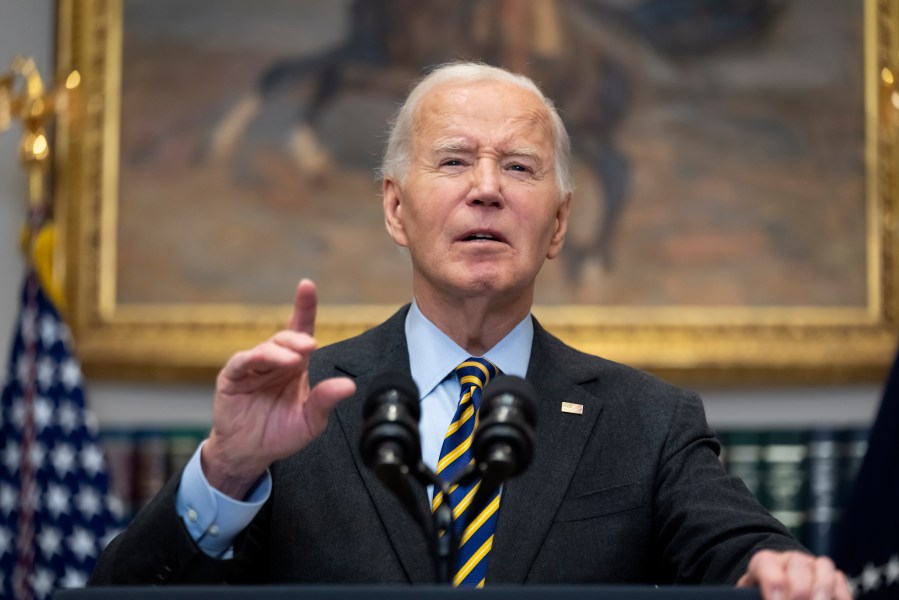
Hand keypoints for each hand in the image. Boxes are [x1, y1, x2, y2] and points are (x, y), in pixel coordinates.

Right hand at [202, 279, 355, 497]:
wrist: (250, 454)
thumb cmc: (280, 433)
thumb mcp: (311, 421)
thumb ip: (326, 401)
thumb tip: (348, 387)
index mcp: (295, 365)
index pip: (301, 330)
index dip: (304, 307)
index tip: (307, 286)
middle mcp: (275, 361)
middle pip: (285, 337)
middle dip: (297, 338)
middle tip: (308, 347)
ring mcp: (252, 368)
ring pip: (266, 348)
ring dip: (279, 352)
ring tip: (293, 361)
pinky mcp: (233, 378)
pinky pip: (242, 362)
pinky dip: (253, 358)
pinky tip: (262, 361)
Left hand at [736, 550, 851, 599]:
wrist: (780, 591)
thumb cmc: (763, 595)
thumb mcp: (752, 595)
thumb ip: (753, 595)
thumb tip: (756, 597)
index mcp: (765, 562)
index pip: (767, 563)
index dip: (773, 583)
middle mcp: (791, 559)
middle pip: (798, 565)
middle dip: (799, 588)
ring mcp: (814, 566)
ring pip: (823, 570)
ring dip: (822, 592)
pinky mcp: (835, 578)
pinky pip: (841, 583)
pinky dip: (841, 597)